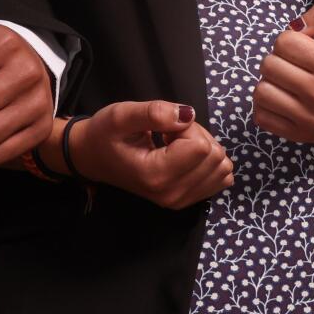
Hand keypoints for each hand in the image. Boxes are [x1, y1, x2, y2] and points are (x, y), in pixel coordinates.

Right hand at [69, 101, 233, 209]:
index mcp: (157, 176)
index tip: (163, 129)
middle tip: (167, 136)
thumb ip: (155, 112)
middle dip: (196, 136)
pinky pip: (220, 178)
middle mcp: (172, 195)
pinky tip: (182, 157)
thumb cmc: (104, 135)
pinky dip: (207, 161)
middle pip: (215, 157)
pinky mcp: (187, 200)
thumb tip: (188, 115)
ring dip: (203, 148)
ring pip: (221, 167)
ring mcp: (181, 201)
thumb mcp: (121, 115)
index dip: (187, 128)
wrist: (92, 158)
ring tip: (173, 146)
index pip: (202, 146)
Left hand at [253, 3, 313, 145]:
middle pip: (269, 65)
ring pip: (261, 91)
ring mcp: (308, 118)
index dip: (290, 39)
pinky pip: (261, 116)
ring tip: (287, 80)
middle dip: (279, 58)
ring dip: (270, 81)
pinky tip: (283, 98)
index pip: (284, 43)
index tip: (302, 46)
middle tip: (295, 63)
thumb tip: (294, 26)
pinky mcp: (299, 135)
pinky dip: (266, 104)